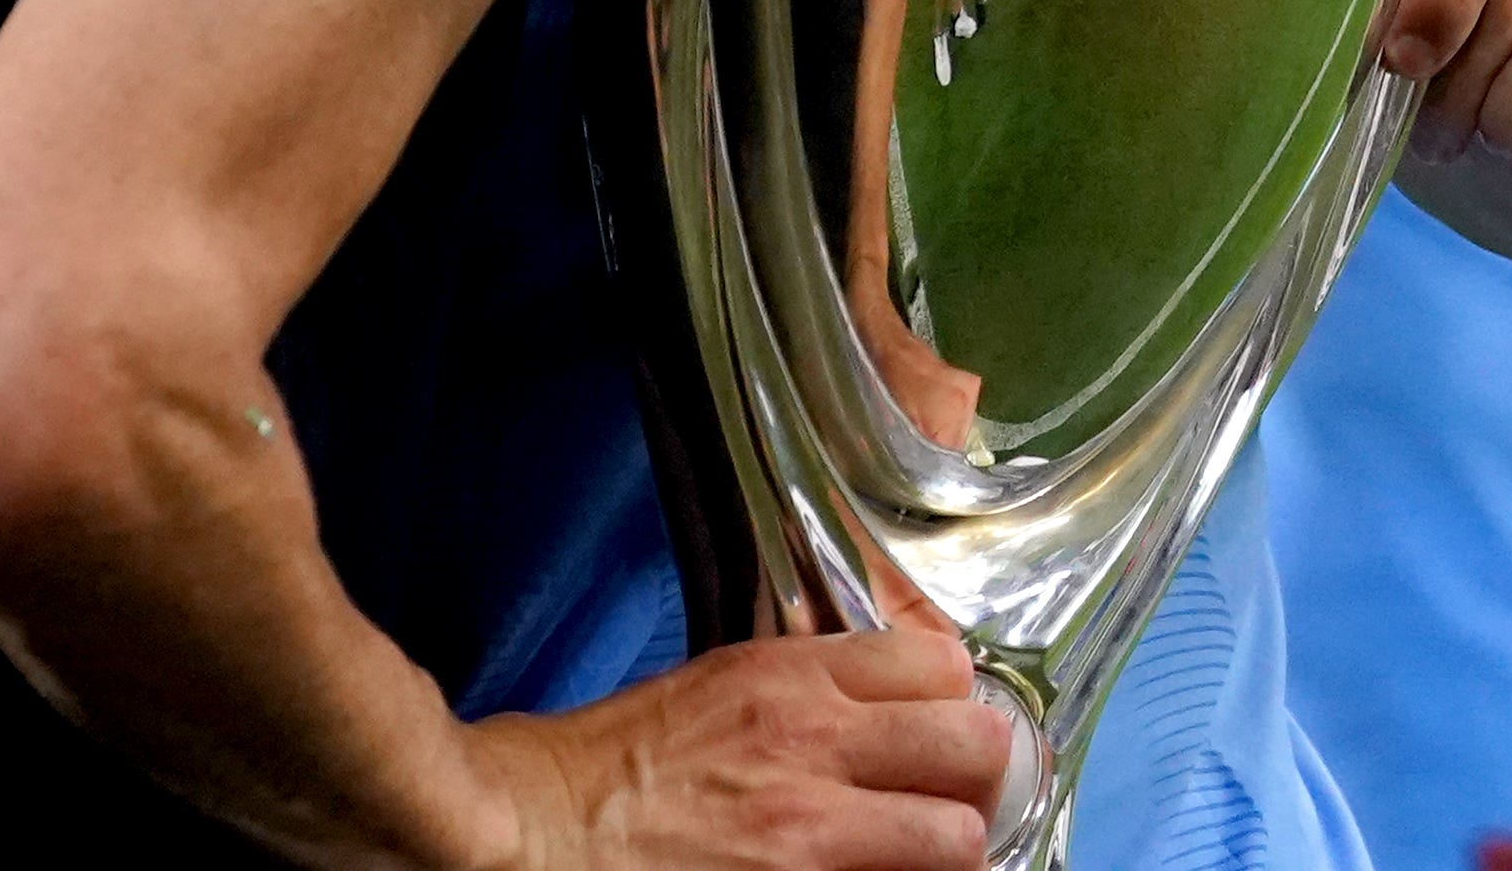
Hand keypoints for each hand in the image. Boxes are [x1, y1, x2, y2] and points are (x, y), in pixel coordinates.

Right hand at [460, 633, 1011, 870]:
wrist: (535, 829)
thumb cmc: (611, 766)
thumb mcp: (718, 684)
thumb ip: (807, 690)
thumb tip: (883, 710)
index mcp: (790, 675)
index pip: (942, 661)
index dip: (951, 700)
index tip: (939, 725)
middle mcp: (815, 741)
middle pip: (977, 742)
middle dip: (972, 774)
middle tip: (946, 795)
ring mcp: (813, 827)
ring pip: (961, 836)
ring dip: (946, 845)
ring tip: (916, 853)